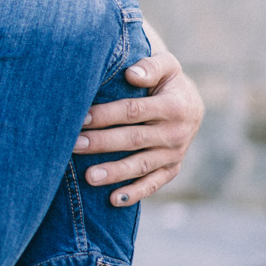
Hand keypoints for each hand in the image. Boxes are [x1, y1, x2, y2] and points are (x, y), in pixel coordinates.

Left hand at [72, 51, 203, 205]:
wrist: (191, 104)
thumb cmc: (167, 81)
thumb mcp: (167, 65)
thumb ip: (150, 66)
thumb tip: (131, 74)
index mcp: (174, 106)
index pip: (134, 111)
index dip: (106, 115)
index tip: (81, 117)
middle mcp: (176, 133)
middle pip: (133, 140)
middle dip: (102, 143)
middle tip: (74, 145)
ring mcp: (175, 154)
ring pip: (141, 165)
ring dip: (115, 172)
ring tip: (89, 177)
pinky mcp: (172, 169)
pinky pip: (153, 184)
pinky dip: (134, 193)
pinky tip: (112, 200)